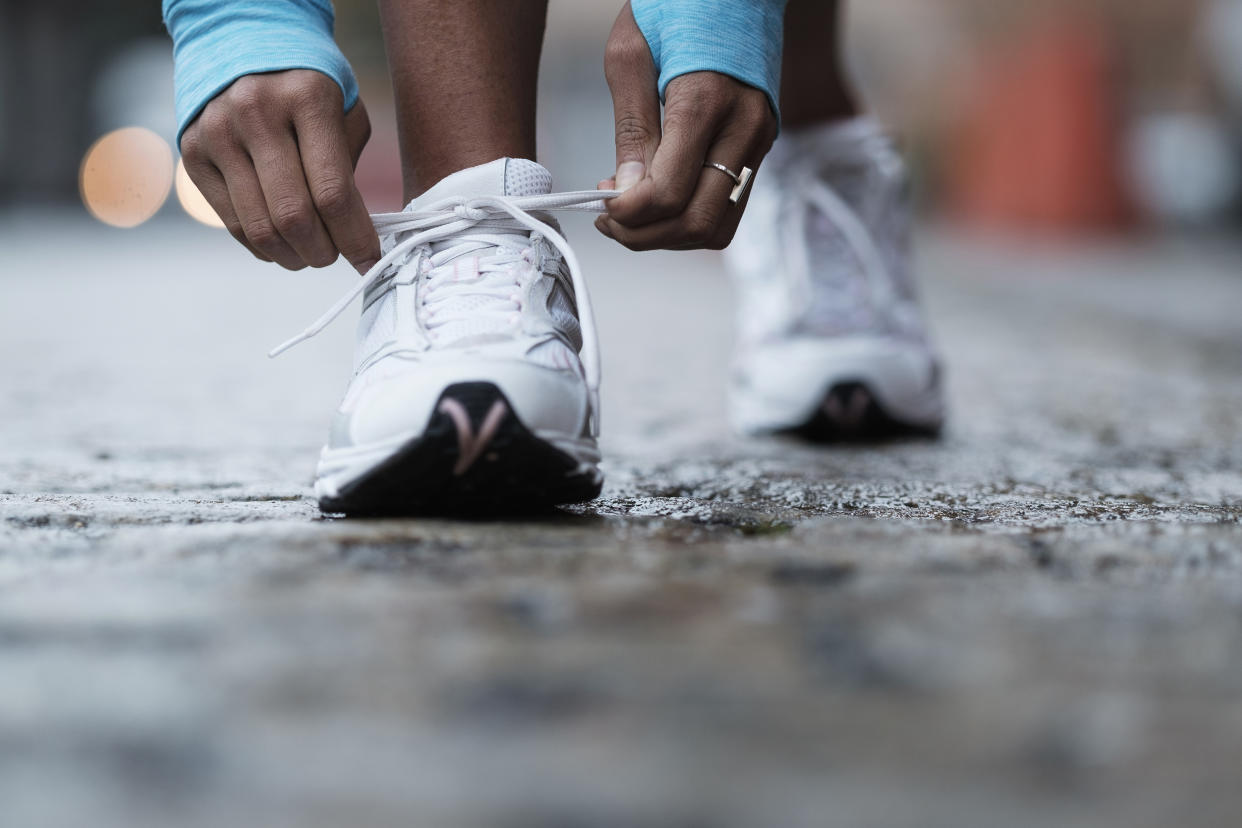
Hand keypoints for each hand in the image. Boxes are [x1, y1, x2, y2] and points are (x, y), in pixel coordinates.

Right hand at [180, 70, 379, 272]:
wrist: (243, 46)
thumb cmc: (308, 89)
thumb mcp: (344, 113)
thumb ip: (349, 170)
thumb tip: (354, 237)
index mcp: (306, 99)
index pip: (332, 192)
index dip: (354, 238)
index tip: (369, 261)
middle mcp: (255, 113)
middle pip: (293, 216)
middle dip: (323, 252)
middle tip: (336, 257)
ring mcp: (218, 133)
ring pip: (259, 228)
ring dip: (292, 257)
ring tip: (311, 254)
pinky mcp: (193, 155)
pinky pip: (232, 223)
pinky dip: (262, 247)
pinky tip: (281, 244)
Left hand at [596, 2, 777, 250]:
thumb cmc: (677, 6)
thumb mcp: (632, 54)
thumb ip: (631, 128)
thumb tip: (626, 190)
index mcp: (705, 101)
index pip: (669, 191)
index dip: (628, 213)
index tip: (601, 204)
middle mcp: (742, 129)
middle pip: (696, 222)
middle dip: (645, 235)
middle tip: (610, 220)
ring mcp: (758, 143)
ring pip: (717, 227)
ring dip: (668, 236)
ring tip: (632, 216)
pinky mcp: (760, 149)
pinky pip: (728, 209)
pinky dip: (690, 221)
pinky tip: (660, 203)